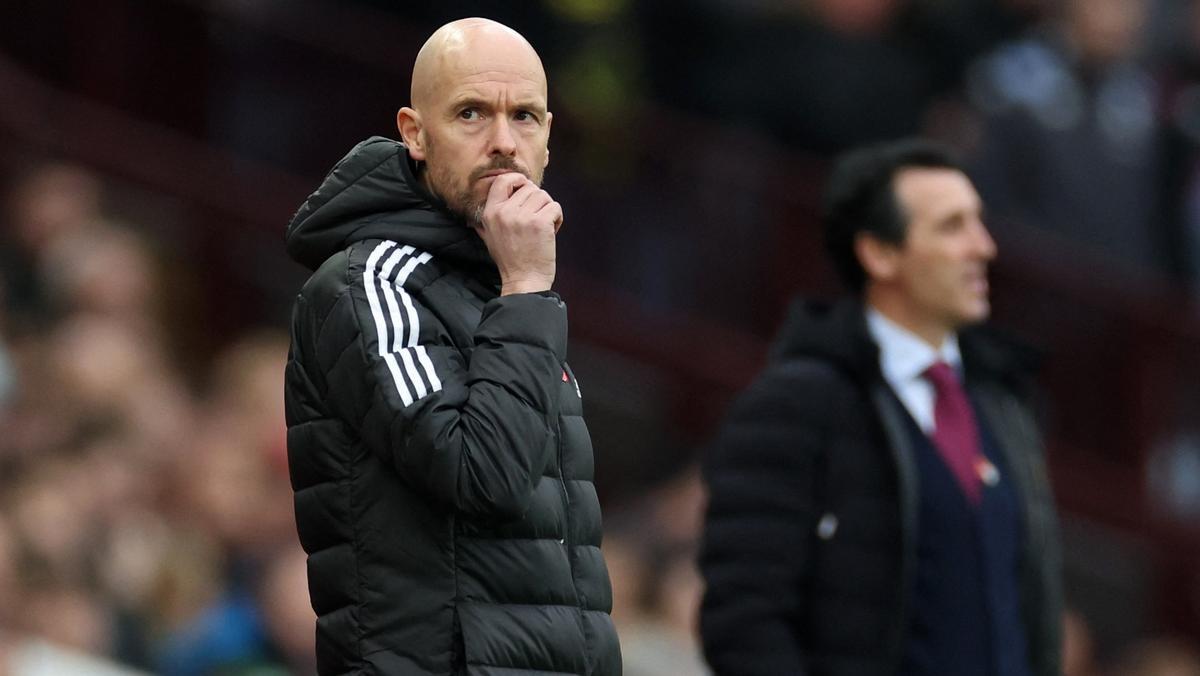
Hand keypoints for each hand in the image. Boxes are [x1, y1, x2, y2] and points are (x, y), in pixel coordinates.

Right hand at [476, 173, 562, 295]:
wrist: (524, 281)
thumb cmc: (510, 260)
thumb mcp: (489, 238)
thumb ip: (485, 222)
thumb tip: (473, 217)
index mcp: (491, 213)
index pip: (502, 180)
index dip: (518, 180)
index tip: (526, 188)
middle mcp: (505, 212)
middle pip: (529, 188)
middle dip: (537, 201)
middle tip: (536, 221)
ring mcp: (523, 217)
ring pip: (544, 196)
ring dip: (547, 209)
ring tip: (542, 227)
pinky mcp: (541, 223)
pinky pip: (555, 207)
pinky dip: (557, 218)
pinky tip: (551, 232)